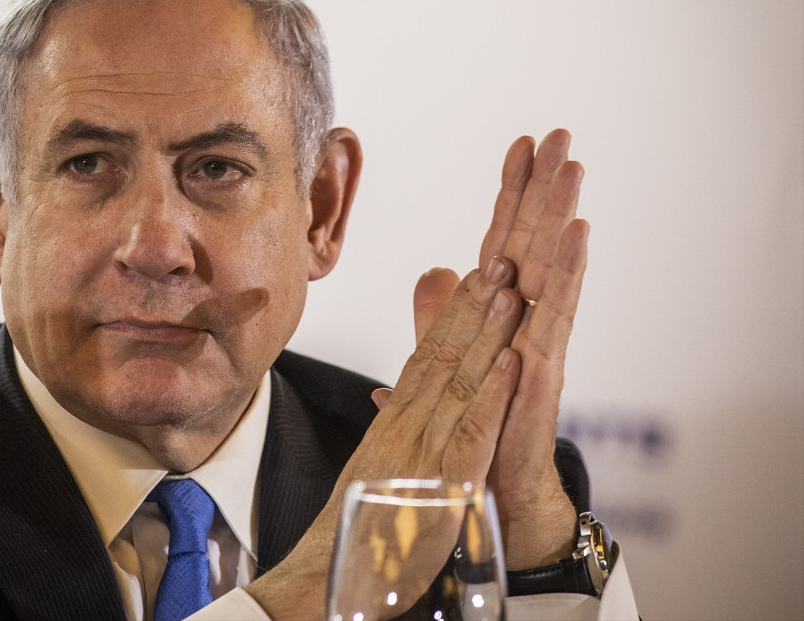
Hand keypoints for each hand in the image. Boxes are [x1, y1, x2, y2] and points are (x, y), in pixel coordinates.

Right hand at [249, 255, 527, 615]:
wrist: (325, 577)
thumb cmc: (360, 526)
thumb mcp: (380, 464)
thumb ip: (395, 423)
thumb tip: (397, 391)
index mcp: (396, 422)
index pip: (428, 356)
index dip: (455, 312)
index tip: (476, 272)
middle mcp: (406, 427)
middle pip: (443, 355)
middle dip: (474, 304)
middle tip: (500, 256)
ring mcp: (423, 452)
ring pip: (460, 382)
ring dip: (486, 333)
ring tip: (509, 288)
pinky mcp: (442, 486)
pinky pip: (469, 435)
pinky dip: (489, 395)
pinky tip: (508, 363)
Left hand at [480, 130, 586, 567]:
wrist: (492, 488)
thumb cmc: (477, 426)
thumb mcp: (448, 363)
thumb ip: (443, 319)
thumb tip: (432, 277)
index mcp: (500, 313)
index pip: (504, 241)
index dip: (510, 195)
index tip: (518, 145)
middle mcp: (525, 319)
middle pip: (534, 241)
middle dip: (545, 187)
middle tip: (559, 134)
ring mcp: (538, 340)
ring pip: (551, 265)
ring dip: (561, 215)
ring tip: (573, 166)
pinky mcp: (543, 367)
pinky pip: (557, 312)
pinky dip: (568, 271)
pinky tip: (578, 232)